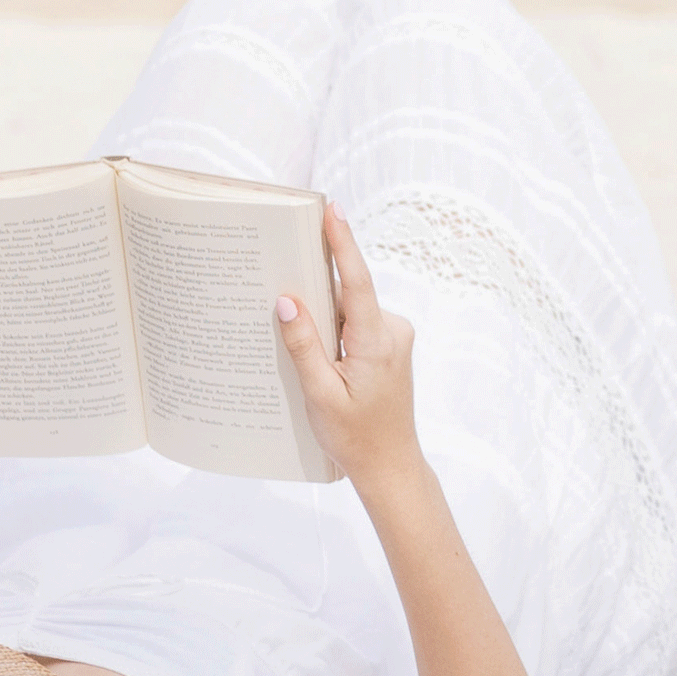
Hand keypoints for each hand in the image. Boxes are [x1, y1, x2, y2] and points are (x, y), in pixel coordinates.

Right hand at [276, 204, 419, 492]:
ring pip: (349, 310)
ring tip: (289, 323)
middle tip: (282, 263)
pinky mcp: (389, 347)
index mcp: (377, 341)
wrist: (390, 464)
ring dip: (322, 312)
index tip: (332, 210)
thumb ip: (304, 345)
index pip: (357, 281)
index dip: (343, 243)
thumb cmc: (355, 436)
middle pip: (348, 293)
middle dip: (316, 281)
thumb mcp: (320, 394)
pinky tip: (311, 348)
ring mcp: (394, 338)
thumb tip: (287, 300)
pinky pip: (355, 324)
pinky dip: (332, 328)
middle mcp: (392, 331)